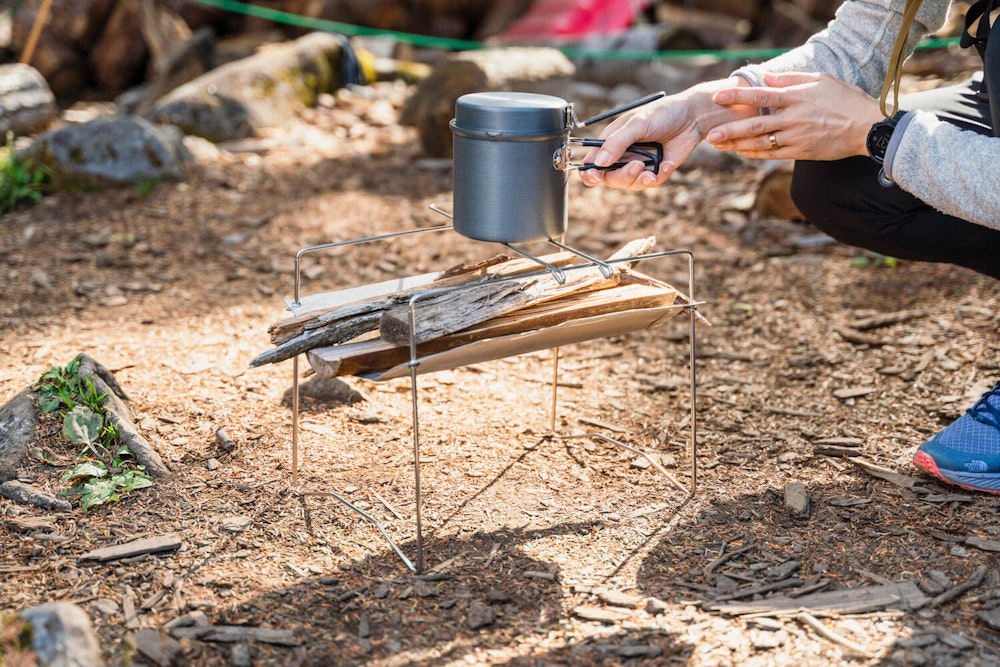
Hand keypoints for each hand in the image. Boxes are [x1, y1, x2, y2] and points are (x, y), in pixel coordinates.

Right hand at [577, 95, 698, 189]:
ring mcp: (638, 164)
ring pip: (629, 184)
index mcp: (611, 141)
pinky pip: (650, 183)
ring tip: (650, 170)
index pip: (591, 162)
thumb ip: (617, 142)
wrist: (693, 117)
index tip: (595, 176)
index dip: (589, 173)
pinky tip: (668, 164)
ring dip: (638, 180)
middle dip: (622, 176)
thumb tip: (599, 162)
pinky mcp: (655, 171)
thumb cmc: (662, 113)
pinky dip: (658, 176)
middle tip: (637, 166)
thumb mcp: (637, 123)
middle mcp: (622, 155)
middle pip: (609, 178)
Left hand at [706, 72, 886, 160]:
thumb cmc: (845, 100)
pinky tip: (740, 152)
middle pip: (755, 124)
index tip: (718, 97)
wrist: (867, 127)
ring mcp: (796, 137)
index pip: (760, 95)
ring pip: (760, 142)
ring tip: (718, 146)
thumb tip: (768, 77)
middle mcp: (793, 118)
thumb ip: (792, 79)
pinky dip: (755, 153)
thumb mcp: (821, 80)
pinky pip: (772, 154)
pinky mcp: (801, 152)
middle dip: (729, 130)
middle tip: (709, 135)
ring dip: (737, 144)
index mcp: (796, 97)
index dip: (737, 96)